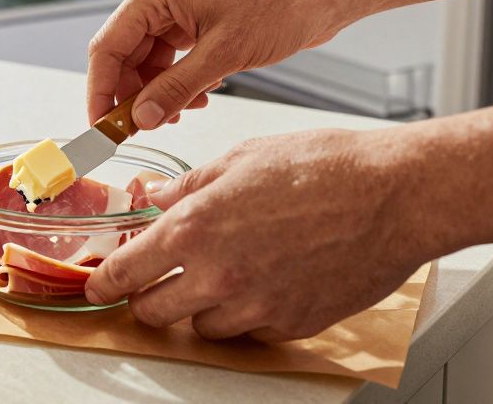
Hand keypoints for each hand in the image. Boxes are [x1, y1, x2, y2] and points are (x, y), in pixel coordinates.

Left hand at [85, 128, 434, 340]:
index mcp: (195, 229)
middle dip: (149, 296)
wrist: (393, 196)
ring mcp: (257, 307)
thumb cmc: (324, 168)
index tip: (98, 284)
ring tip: (222, 272)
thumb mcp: (239, 160)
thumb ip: (186, 187)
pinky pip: (249, 331)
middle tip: (157, 277)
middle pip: (154, 312)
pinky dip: (245, 314)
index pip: (125, 273)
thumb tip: (154, 199)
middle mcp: (218, 276)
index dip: (104, 282)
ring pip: (202, 327)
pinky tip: (262, 279)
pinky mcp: (292, 324)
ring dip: (200, 305)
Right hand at [87, 0, 349, 128]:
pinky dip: (176, 82)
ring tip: (177, 114)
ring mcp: (174, 8)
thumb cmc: (278, 8)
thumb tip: (140, 119)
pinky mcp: (190, 21)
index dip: (100, 89)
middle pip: (123, 55)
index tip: (101, 126)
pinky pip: (168, 58)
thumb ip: (175, 89)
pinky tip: (197, 97)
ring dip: (156, 92)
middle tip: (137, 130)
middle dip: (131, 95)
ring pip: (145, 61)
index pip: (108, 46)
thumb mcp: (223, 56)